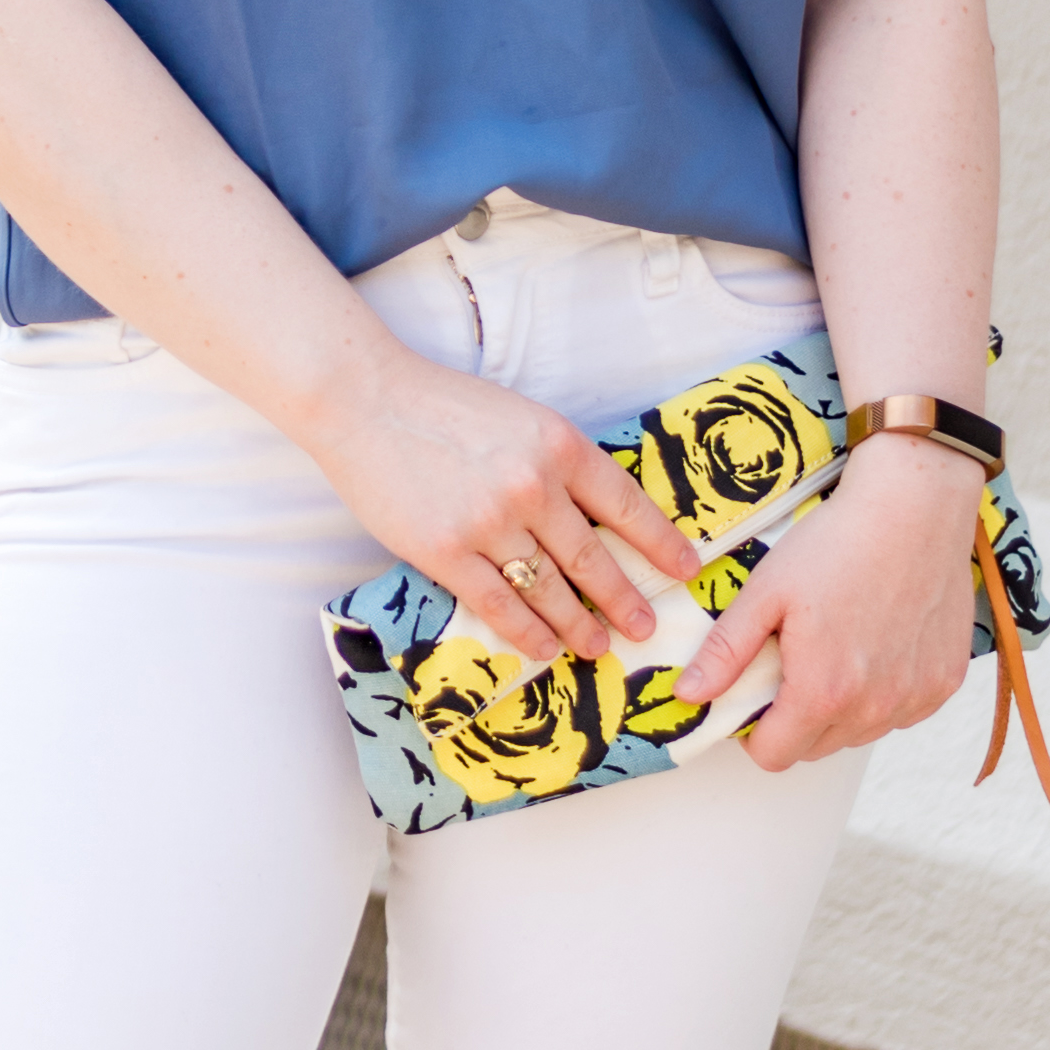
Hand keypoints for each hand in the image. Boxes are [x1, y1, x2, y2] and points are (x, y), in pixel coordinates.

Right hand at [311, 339, 701, 668]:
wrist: (364, 400)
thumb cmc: (441, 406)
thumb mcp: (521, 419)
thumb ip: (557, 463)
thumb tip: (596, 516)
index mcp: (560, 445)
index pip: (627, 506)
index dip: (661, 544)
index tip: (686, 570)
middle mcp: (534, 487)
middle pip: (593, 559)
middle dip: (625, 600)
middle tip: (645, 627)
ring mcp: (490, 522)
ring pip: (550, 590)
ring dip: (579, 625)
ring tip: (597, 646)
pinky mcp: (446, 552)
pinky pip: (499, 605)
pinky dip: (528, 633)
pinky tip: (545, 649)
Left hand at [676, 433, 980, 767]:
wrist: (915, 508)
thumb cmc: (837, 544)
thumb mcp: (766, 592)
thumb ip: (726, 652)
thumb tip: (689, 696)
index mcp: (823, 692)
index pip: (775, 756)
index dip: (754, 732)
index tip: (755, 694)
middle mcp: (874, 708)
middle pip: (816, 748)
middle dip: (794, 720)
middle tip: (793, 663)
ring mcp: (915, 699)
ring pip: (859, 733)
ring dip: (840, 710)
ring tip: (836, 648)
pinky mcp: (943, 684)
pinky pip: (900, 713)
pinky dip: (883, 694)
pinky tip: (877, 644)